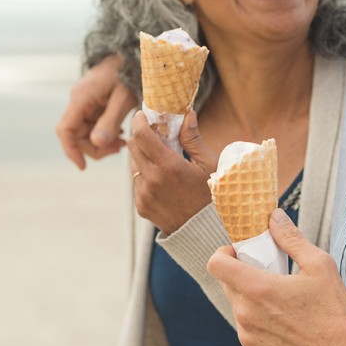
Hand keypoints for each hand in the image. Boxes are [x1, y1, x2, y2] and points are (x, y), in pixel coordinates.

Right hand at [56, 55, 137, 169]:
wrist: (131, 54)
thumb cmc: (129, 73)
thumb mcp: (124, 99)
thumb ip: (110, 121)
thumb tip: (97, 144)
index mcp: (81, 98)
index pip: (65, 130)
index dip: (71, 150)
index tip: (83, 166)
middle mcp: (78, 101)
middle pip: (76, 134)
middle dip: (95, 147)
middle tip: (120, 149)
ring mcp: (85, 102)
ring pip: (85, 132)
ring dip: (101, 141)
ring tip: (123, 142)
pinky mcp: (93, 103)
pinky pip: (93, 124)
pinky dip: (105, 133)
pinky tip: (121, 132)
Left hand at [128, 110, 217, 233]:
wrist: (206, 231)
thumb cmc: (212, 194)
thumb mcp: (209, 165)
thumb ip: (193, 139)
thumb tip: (187, 114)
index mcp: (169, 167)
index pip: (141, 136)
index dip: (139, 121)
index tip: (142, 114)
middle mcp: (152, 181)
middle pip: (133, 147)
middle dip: (140, 135)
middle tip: (152, 130)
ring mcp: (144, 195)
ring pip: (133, 165)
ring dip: (142, 155)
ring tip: (160, 155)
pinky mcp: (141, 206)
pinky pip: (137, 182)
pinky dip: (145, 174)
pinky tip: (162, 177)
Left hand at [207, 209, 345, 345]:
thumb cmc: (335, 309)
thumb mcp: (318, 264)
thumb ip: (290, 238)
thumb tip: (274, 217)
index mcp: (259, 290)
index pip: (217, 265)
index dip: (224, 254)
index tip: (239, 254)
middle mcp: (247, 317)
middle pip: (229, 286)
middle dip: (244, 275)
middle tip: (270, 276)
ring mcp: (249, 340)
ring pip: (239, 310)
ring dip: (252, 302)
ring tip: (281, 303)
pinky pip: (247, 333)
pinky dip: (259, 326)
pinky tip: (283, 326)